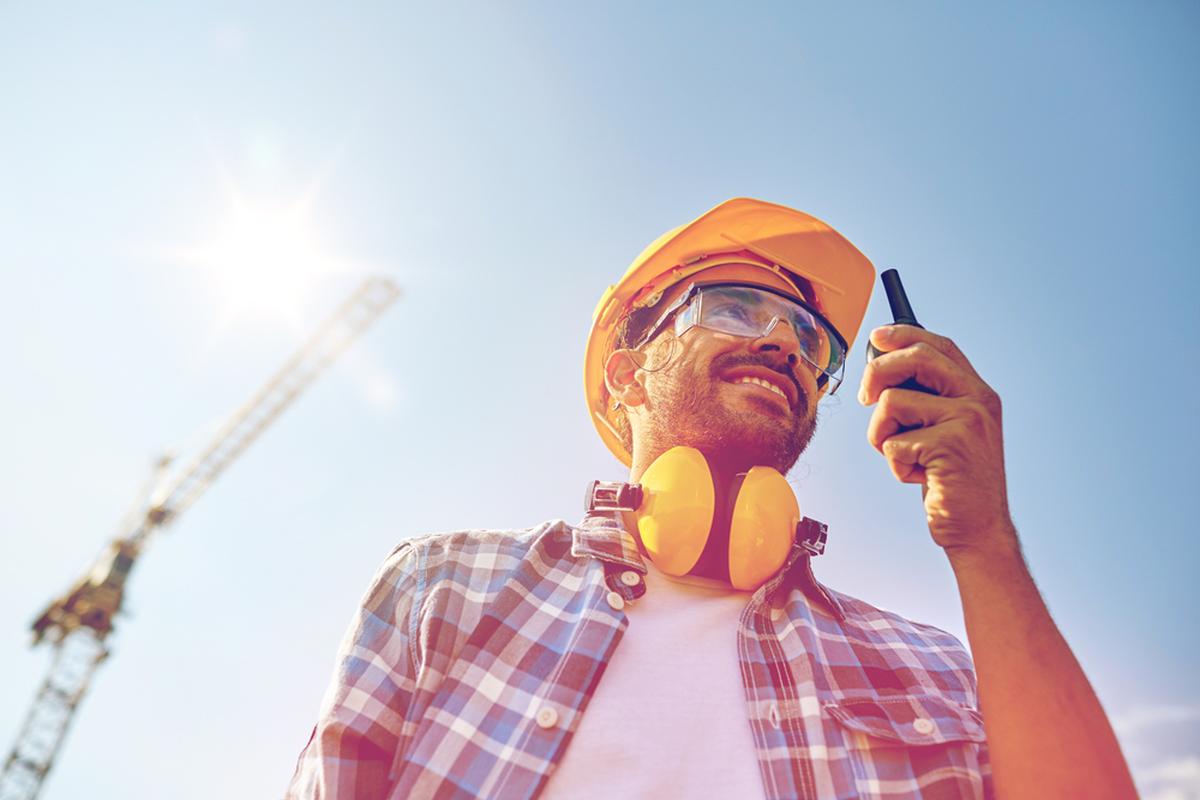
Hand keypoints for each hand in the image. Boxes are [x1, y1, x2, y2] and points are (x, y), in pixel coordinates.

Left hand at [858, 324, 1014, 556]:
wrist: (978, 529)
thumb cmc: (951, 481)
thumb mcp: (945, 432)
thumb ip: (925, 401)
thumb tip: (879, 369)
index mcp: (978, 392)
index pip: (940, 345)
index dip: (905, 334)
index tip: (876, 337)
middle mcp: (978, 400)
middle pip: (914, 358)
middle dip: (877, 374)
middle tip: (865, 398)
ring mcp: (967, 421)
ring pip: (892, 402)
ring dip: (883, 435)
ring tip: (904, 458)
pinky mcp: (950, 446)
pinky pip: (893, 442)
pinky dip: (895, 466)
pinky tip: (918, 479)